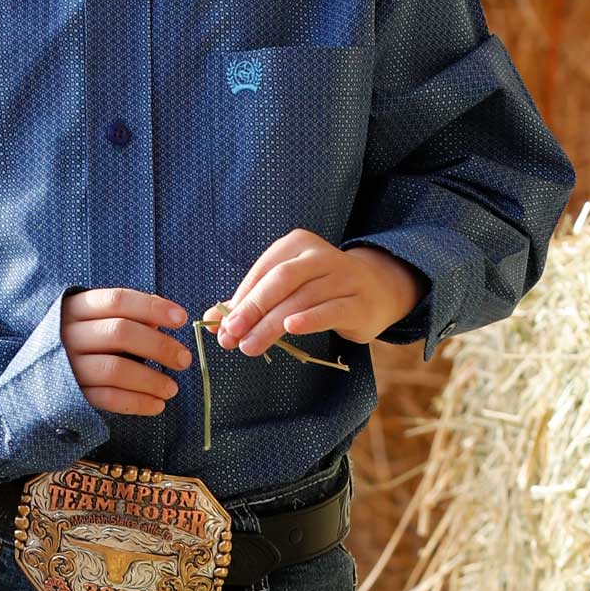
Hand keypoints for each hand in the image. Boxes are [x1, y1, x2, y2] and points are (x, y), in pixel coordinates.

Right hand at [61, 286, 190, 415]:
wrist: (35, 377)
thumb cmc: (80, 343)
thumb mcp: (96, 321)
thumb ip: (128, 316)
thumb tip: (166, 317)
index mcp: (77, 308)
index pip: (117, 300)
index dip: (152, 307)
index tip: (182, 319)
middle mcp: (68, 334)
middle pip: (120, 333)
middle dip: (158, 346)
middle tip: (184, 359)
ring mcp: (67, 365)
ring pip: (115, 369)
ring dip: (151, 379)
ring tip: (173, 389)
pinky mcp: (70, 394)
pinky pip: (107, 398)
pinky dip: (136, 403)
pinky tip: (157, 405)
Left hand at [200, 231, 428, 356]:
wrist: (377, 289)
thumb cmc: (321, 289)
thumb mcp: (286, 289)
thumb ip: (250, 302)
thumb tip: (212, 323)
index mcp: (296, 244)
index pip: (262, 272)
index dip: (240, 300)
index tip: (221, 327)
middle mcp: (320, 255)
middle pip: (280, 281)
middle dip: (251, 309)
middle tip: (230, 336)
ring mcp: (343, 276)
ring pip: (301, 299)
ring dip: (271, 324)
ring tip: (249, 346)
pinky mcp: (359, 302)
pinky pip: (331, 309)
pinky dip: (310, 319)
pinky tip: (291, 328)